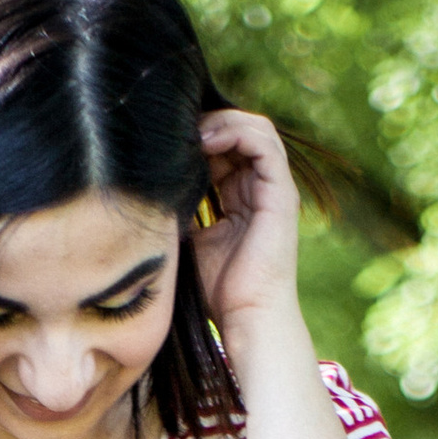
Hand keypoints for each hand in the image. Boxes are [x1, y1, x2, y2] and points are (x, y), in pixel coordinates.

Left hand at [192, 108, 303, 352]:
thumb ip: (184, 210)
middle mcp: (262, 188)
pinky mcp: (282, 194)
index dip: (201, 134)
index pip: (226, 147)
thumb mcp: (193, 239)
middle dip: (210, 122)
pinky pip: (264, 144)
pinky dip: (236, 132)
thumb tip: (155, 188)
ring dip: (223, 122)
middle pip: (241, 131)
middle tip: (178, 127)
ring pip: (256, 129)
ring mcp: (275, 189)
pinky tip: (207, 141)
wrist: (247, 316)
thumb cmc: (221, 290)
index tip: (170, 138)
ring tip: (193, 132)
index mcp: (243, 197)